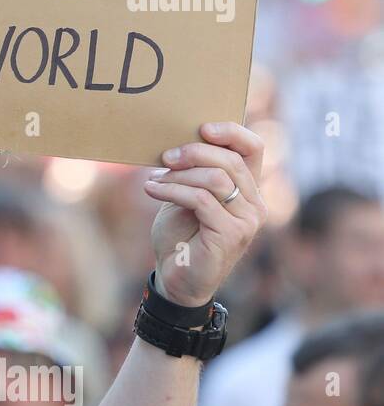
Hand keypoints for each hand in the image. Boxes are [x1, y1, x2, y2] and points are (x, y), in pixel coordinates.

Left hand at [143, 121, 267, 308]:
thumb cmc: (180, 236)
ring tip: (155, 180)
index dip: (232, 132)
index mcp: (247, 190)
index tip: (202, 127)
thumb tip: (178, 142)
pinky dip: (172, 191)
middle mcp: (254, 204)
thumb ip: (192, 174)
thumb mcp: (185, 197)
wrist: (176, 279)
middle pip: (231, 160)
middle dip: (194, 152)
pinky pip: (201, 200)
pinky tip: (151, 190)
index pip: (253, 149)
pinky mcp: (230, 234)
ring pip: (215, 178)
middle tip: (165, 157)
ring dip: (179, 175)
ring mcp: (247, 220)